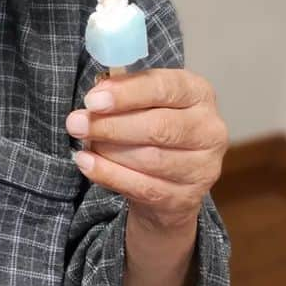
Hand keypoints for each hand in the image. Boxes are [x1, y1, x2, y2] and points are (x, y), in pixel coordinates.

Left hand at [67, 69, 228, 228]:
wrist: (170, 176)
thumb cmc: (151, 123)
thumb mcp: (141, 100)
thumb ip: (122, 92)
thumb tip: (96, 97)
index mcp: (198, 93)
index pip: (165, 88)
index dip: (127, 94)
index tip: (92, 100)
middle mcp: (210, 129)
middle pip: (159, 127)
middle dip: (111, 125)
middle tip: (75, 123)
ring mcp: (204, 167)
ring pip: (150, 159)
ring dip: (108, 150)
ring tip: (83, 142)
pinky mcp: (188, 197)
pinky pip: (144, 188)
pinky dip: (109, 174)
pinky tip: (87, 163)